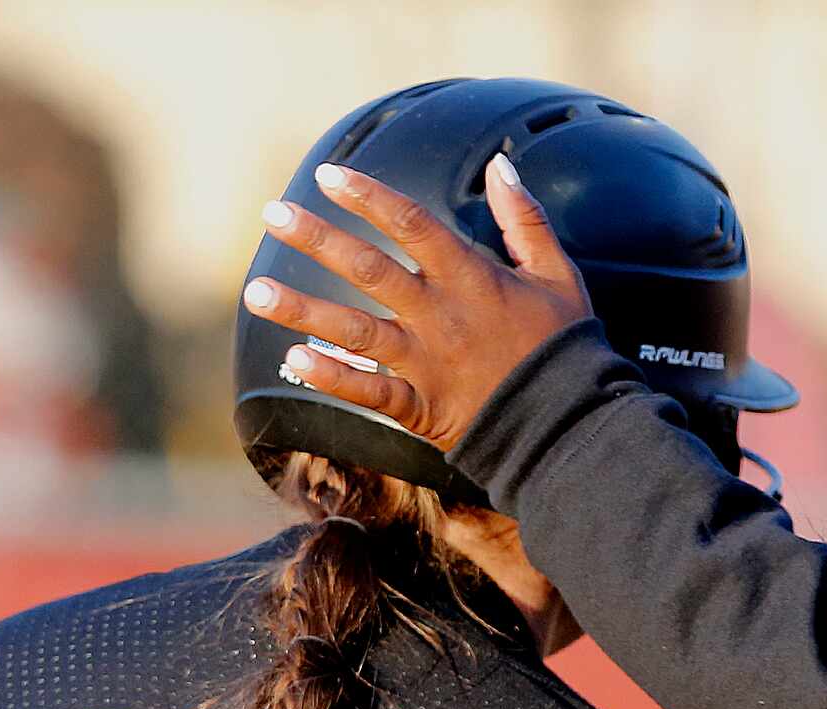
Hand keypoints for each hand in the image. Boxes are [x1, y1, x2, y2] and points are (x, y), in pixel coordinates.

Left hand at [242, 154, 590, 452]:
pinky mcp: (422, 407)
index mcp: (472, 277)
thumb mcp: (558, 275)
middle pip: (368, 267)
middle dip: (316, 237)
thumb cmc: (566, 349)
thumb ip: (526, 220)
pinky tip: (293, 358)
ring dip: (301, 309)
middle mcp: (441, 315)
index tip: (329, 177)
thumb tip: (500, 165)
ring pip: (354, 329)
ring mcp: (427, 362)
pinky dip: (331, 375)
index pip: (410, 222)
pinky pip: (369, 390)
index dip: (367, 196)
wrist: (572, 424)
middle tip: (273, 215)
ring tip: (254, 292)